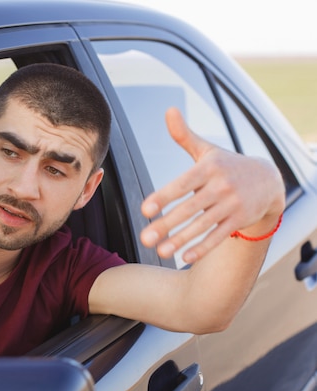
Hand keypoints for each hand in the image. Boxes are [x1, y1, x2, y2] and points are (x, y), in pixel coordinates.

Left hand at [139, 107, 284, 263]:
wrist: (268, 180)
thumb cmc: (227, 165)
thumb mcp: (207, 150)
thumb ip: (184, 135)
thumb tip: (168, 110)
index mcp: (208, 168)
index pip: (182, 184)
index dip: (163, 197)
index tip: (144, 210)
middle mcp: (220, 187)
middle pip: (189, 208)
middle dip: (166, 225)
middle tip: (145, 238)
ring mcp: (231, 205)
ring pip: (202, 225)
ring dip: (180, 240)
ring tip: (160, 251)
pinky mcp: (239, 220)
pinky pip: (218, 236)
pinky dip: (202, 247)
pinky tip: (185, 257)